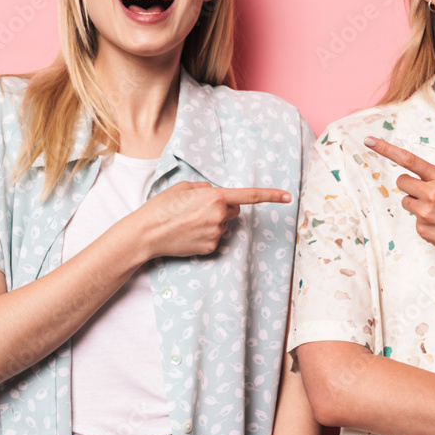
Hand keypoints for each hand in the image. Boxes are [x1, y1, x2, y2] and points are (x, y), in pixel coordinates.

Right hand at [136, 181, 290, 258]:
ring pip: (223, 225)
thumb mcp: (184, 187)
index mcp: (215, 197)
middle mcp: (219, 216)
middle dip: (224, 207)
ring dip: (212, 221)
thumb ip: (205, 188)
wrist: (146, 233)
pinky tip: (188, 233)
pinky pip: (215, 238)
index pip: (249, 196)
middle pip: (234, 210)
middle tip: (199, 208)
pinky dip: (205, 235)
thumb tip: (216, 195)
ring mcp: (216, 234)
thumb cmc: (162, 206)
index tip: (287, 196)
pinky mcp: (210, 248)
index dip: (271, 195)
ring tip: (188, 221)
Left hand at [364, 136, 434, 267]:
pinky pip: (415, 221)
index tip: (369, 141)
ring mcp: (426, 213)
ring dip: (417, 205)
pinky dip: (425, 223)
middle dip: (409, 186)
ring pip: (406, 202)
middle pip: (402, 182)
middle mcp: (432, 193)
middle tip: (424, 194)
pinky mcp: (422, 230)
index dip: (387, 150)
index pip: (410, 160)